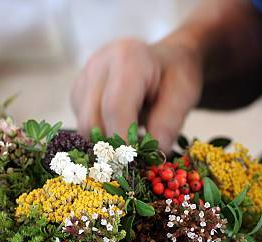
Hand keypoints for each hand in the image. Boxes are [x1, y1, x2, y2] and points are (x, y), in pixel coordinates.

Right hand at [71, 37, 203, 151]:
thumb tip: (152, 153)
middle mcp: (98, 66)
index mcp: (127, 58)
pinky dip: (100, 137)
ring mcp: (83, 80)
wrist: (164, 60)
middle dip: (111, 146)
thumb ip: (169, 122)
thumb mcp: (184, 94)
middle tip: (134, 161)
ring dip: (105, 143)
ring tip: (131, 142)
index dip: (122, 140)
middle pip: (91, 119)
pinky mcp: (77, 95)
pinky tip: (120, 130)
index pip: (114, 107)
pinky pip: (82, 126)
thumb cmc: (174, 75)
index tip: (134, 163)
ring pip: (83, 127)